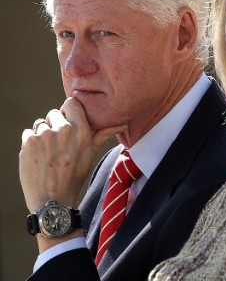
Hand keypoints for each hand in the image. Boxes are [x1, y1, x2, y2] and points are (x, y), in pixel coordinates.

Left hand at [19, 97, 125, 211]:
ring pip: (41, 124)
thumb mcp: (91, 154)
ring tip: (48, 152)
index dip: (69, 112)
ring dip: (43, 134)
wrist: (52, 198)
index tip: (69, 121)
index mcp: (81, 130)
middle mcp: (63, 129)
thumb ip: (103, 134)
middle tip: (59, 143)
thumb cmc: (74, 176)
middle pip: (54, 113)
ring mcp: (44, 135)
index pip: (71, 103)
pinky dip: (31, 142)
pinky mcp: (28, 142)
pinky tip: (38, 156)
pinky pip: (28, 133)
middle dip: (55, 125)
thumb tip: (121, 124)